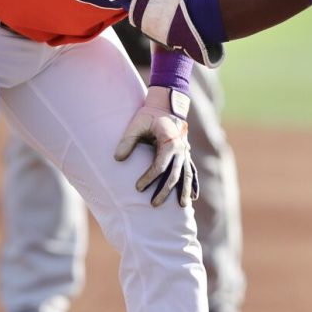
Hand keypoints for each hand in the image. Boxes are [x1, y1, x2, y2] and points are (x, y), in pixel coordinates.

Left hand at [114, 86, 198, 207]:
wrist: (166, 105)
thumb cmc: (149, 115)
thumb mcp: (136, 124)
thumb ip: (127, 140)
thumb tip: (117, 158)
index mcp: (169, 142)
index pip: (160, 166)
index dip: (149, 178)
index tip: (138, 187)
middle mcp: (180, 149)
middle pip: (174, 174)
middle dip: (165, 190)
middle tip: (154, 204)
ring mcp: (185, 152)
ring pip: (186, 174)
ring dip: (184, 190)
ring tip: (182, 206)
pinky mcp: (185, 154)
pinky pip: (190, 171)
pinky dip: (192, 184)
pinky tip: (194, 197)